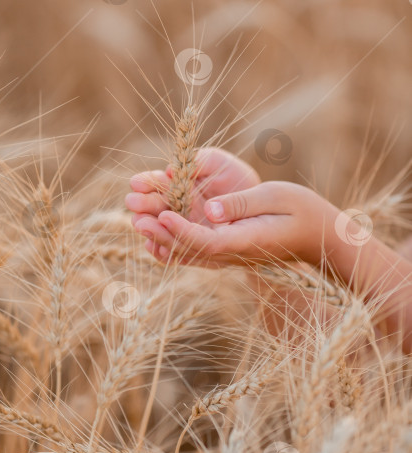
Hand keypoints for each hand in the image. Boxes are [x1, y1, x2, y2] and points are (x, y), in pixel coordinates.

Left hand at [127, 154, 339, 267]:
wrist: (320, 236)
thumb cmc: (303, 212)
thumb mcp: (276, 198)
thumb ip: (242, 204)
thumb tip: (209, 208)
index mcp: (246, 241)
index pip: (206, 242)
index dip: (181, 230)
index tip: (161, 213)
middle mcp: (233, 252)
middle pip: (189, 249)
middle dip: (159, 232)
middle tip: (133, 214)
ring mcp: (230, 254)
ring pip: (187, 251)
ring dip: (160, 236)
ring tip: (135, 218)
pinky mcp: (228, 249)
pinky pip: (194, 251)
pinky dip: (172, 242)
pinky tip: (153, 233)